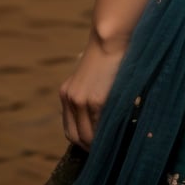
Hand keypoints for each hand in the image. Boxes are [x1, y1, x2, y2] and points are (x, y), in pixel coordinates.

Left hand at [59, 36, 125, 150]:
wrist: (111, 36)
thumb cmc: (108, 52)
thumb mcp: (91, 74)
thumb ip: (90, 93)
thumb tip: (101, 114)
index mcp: (67, 92)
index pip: (70, 129)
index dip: (83, 140)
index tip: (96, 144)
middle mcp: (70, 98)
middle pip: (75, 136)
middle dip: (89, 147)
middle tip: (104, 149)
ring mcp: (82, 101)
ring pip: (87, 136)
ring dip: (99, 144)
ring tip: (112, 144)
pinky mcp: (96, 100)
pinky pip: (100, 127)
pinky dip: (107, 134)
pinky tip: (118, 132)